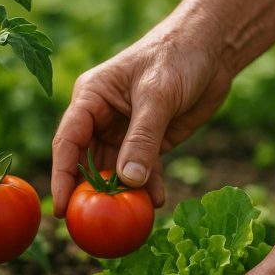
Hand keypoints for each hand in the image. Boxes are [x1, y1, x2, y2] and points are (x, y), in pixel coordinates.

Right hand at [50, 16, 233, 216]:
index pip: (68, 141)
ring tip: (129, 218)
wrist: (213, 49)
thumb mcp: (158, 96)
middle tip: (90, 225)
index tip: (61, 208)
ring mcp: (125, 132)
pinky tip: (155, 202)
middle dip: (89, 193)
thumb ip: (142, 139)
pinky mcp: (150, 142)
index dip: (62, 176)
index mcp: (91, 97)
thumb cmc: (177, 57)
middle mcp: (102, 117)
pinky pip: (143, 171)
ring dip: (122, 194)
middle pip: (86, 162)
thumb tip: (127, 182)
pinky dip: (148, 188)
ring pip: (115, 171)